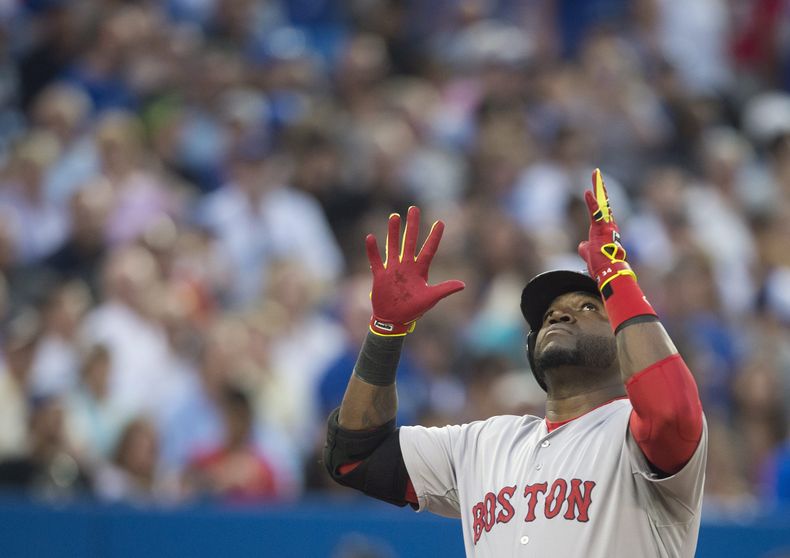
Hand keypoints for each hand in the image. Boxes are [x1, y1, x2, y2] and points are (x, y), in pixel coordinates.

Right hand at [366, 206, 464, 335]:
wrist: (394, 320)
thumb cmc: (413, 310)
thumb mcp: (430, 299)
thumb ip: (444, 290)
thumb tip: (463, 285)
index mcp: (420, 270)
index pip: (429, 250)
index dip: (434, 237)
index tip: (440, 222)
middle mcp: (406, 266)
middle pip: (410, 242)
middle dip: (412, 226)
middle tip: (414, 208)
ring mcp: (393, 269)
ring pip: (393, 246)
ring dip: (393, 232)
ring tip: (394, 216)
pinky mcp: (380, 275)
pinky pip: (375, 260)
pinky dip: (372, 250)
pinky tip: (370, 237)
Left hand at [577, 169, 635, 291]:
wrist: (608, 272)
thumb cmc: (601, 265)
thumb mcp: (589, 253)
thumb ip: (585, 247)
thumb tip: (582, 245)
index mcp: (604, 230)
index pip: (601, 210)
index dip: (597, 199)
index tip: (593, 187)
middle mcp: (608, 225)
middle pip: (604, 202)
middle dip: (599, 186)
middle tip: (596, 173)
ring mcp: (607, 226)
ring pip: (602, 203)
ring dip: (598, 188)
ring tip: (595, 174)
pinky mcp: (602, 229)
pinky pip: (596, 213)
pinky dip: (592, 202)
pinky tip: (587, 191)